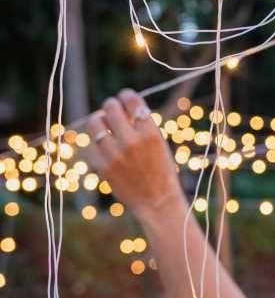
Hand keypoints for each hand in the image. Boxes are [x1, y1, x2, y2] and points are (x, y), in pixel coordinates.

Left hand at [83, 89, 182, 218]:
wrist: (157, 201)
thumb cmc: (161, 170)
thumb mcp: (159, 144)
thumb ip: (142, 125)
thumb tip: (122, 107)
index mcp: (151, 133)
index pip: (132, 101)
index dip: (126, 95)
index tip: (125, 96)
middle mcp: (132, 141)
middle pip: (110, 107)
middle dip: (111, 106)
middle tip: (113, 109)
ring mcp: (115, 154)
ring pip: (95, 123)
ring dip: (99, 120)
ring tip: (105, 125)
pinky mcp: (102, 166)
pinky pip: (91, 144)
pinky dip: (96, 141)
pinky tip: (104, 144)